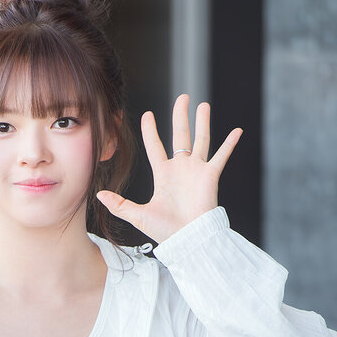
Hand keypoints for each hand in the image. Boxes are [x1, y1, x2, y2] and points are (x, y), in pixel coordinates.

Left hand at [96, 94, 242, 242]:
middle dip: (180, 115)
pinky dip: (229, 144)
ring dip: (202, 122)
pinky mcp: (210, 176)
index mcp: (163, 174)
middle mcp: (180, 168)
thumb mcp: (137, 215)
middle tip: (183, 98)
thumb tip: (99, 194)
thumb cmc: (164, 230)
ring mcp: (196, 171)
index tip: (148, 114)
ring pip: (201, 139)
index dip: (151, 130)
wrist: (187, 238)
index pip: (155, 146)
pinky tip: (237, 131)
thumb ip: (119, 204)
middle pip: (180, 135)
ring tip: (203, 105)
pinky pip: (221, 156)